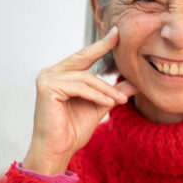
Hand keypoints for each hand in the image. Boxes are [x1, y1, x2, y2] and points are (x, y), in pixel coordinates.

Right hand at [22, 26, 136, 174]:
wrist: (58, 150)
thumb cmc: (74, 129)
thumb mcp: (100, 105)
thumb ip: (114, 92)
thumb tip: (135, 82)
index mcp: (60, 74)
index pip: (84, 56)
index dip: (100, 44)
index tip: (117, 32)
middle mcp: (50, 72)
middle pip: (83, 58)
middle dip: (102, 47)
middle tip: (120, 37)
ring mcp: (46, 79)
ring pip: (85, 77)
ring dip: (106, 89)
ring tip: (122, 100)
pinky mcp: (47, 88)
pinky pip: (79, 87)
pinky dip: (96, 95)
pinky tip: (108, 102)